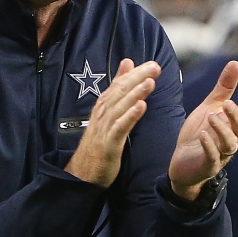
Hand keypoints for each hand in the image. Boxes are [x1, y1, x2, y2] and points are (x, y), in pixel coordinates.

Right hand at [66, 59, 159, 187]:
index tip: (153, 64)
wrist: (83, 172)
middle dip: (138, 78)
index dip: (136, 73)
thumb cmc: (98, 142)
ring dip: (135, 93)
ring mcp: (105, 128)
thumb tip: (127, 64)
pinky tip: (141, 107)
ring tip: (150, 82)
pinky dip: (130, 116)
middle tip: (155, 67)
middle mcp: (103, 113)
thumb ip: (118, 88)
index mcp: (104, 106)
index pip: (120, 84)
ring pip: (121, 106)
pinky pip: (120, 127)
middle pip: (121, 91)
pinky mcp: (108, 143)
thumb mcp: (108, 112)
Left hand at [168, 60, 237, 199]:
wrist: (182, 161)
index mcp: (232, 125)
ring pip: (230, 144)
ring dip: (223, 130)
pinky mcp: (207, 165)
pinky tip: (203, 135)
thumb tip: (235, 63)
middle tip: (226, 104)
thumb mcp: (210, 107)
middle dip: (235, 116)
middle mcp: (230, 139)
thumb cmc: (200, 132)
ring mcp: (220, 154)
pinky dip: (209, 146)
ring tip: (211, 117)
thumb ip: (224, 88)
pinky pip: (212, 157)